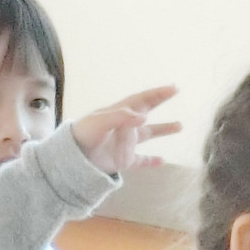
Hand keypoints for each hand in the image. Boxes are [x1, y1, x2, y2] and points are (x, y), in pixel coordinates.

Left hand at [67, 85, 181, 176]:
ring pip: (148, 135)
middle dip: (160, 101)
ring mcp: (124, 143)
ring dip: (163, 130)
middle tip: (176, 91)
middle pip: (147, 111)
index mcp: (119, 113)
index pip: (142, 99)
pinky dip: (151, 161)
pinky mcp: (123, 160)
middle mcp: (124, 126)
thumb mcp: (100, 121)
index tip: (173, 88)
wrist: (70, 157)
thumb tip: (145, 117)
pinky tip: (162, 161)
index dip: (157, 93)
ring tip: (179, 125)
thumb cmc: (82, 134)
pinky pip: (140, 160)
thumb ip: (121, 117)